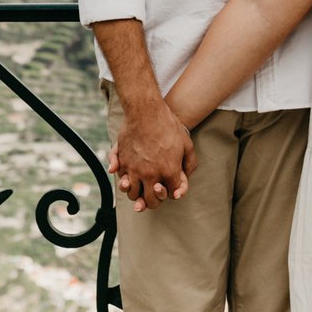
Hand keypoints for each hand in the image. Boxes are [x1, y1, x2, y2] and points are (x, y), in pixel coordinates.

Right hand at [104, 97, 195, 212]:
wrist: (145, 110)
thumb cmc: (168, 125)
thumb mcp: (187, 144)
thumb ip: (189, 164)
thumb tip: (185, 177)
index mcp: (169, 171)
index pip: (171, 194)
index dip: (172, 192)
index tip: (170, 186)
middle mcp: (151, 174)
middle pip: (151, 201)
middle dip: (154, 200)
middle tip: (155, 192)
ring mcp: (134, 169)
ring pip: (133, 194)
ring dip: (137, 194)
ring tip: (141, 187)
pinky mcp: (123, 162)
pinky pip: (122, 180)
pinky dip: (125, 182)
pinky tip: (130, 176)